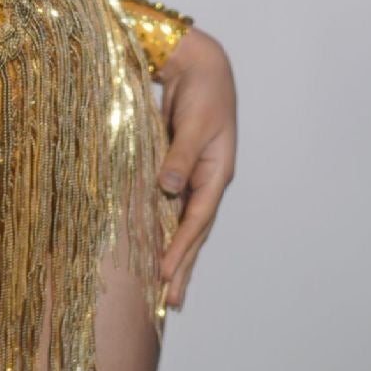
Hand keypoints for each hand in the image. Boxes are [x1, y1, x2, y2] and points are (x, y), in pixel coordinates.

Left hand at [153, 25, 236, 309]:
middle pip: (194, 232)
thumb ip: (180, 157)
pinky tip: (154, 245)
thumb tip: (167, 190)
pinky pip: (170, 206)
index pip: (197, 221)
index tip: (166, 276)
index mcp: (217, 174)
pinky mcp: (176, 168)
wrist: (200, 66)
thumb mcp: (196, 125)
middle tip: (170, 304)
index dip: (182, 249)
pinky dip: (163, 228)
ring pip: (182, 223)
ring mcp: (192, 177)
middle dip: (184, 267)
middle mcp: (206, 181)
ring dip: (175, 254)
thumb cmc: (204, 93)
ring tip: (166, 288)